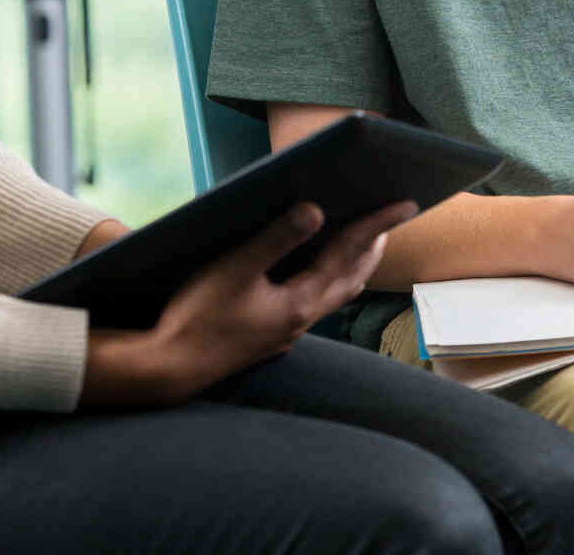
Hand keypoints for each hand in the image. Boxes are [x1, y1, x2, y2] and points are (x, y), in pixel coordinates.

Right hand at [79, 199, 413, 407]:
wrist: (169, 370)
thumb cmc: (197, 317)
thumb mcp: (234, 269)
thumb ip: (276, 240)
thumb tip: (316, 210)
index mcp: (299, 302)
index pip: (348, 255)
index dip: (377, 225)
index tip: (405, 203)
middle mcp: (300, 320)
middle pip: (351, 278)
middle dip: (372, 247)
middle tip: (390, 218)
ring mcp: (285, 332)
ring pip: (333, 294)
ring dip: (351, 266)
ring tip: (361, 241)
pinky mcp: (268, 337)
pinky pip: (312, 304)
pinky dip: (324, 280)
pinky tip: (310, 273)